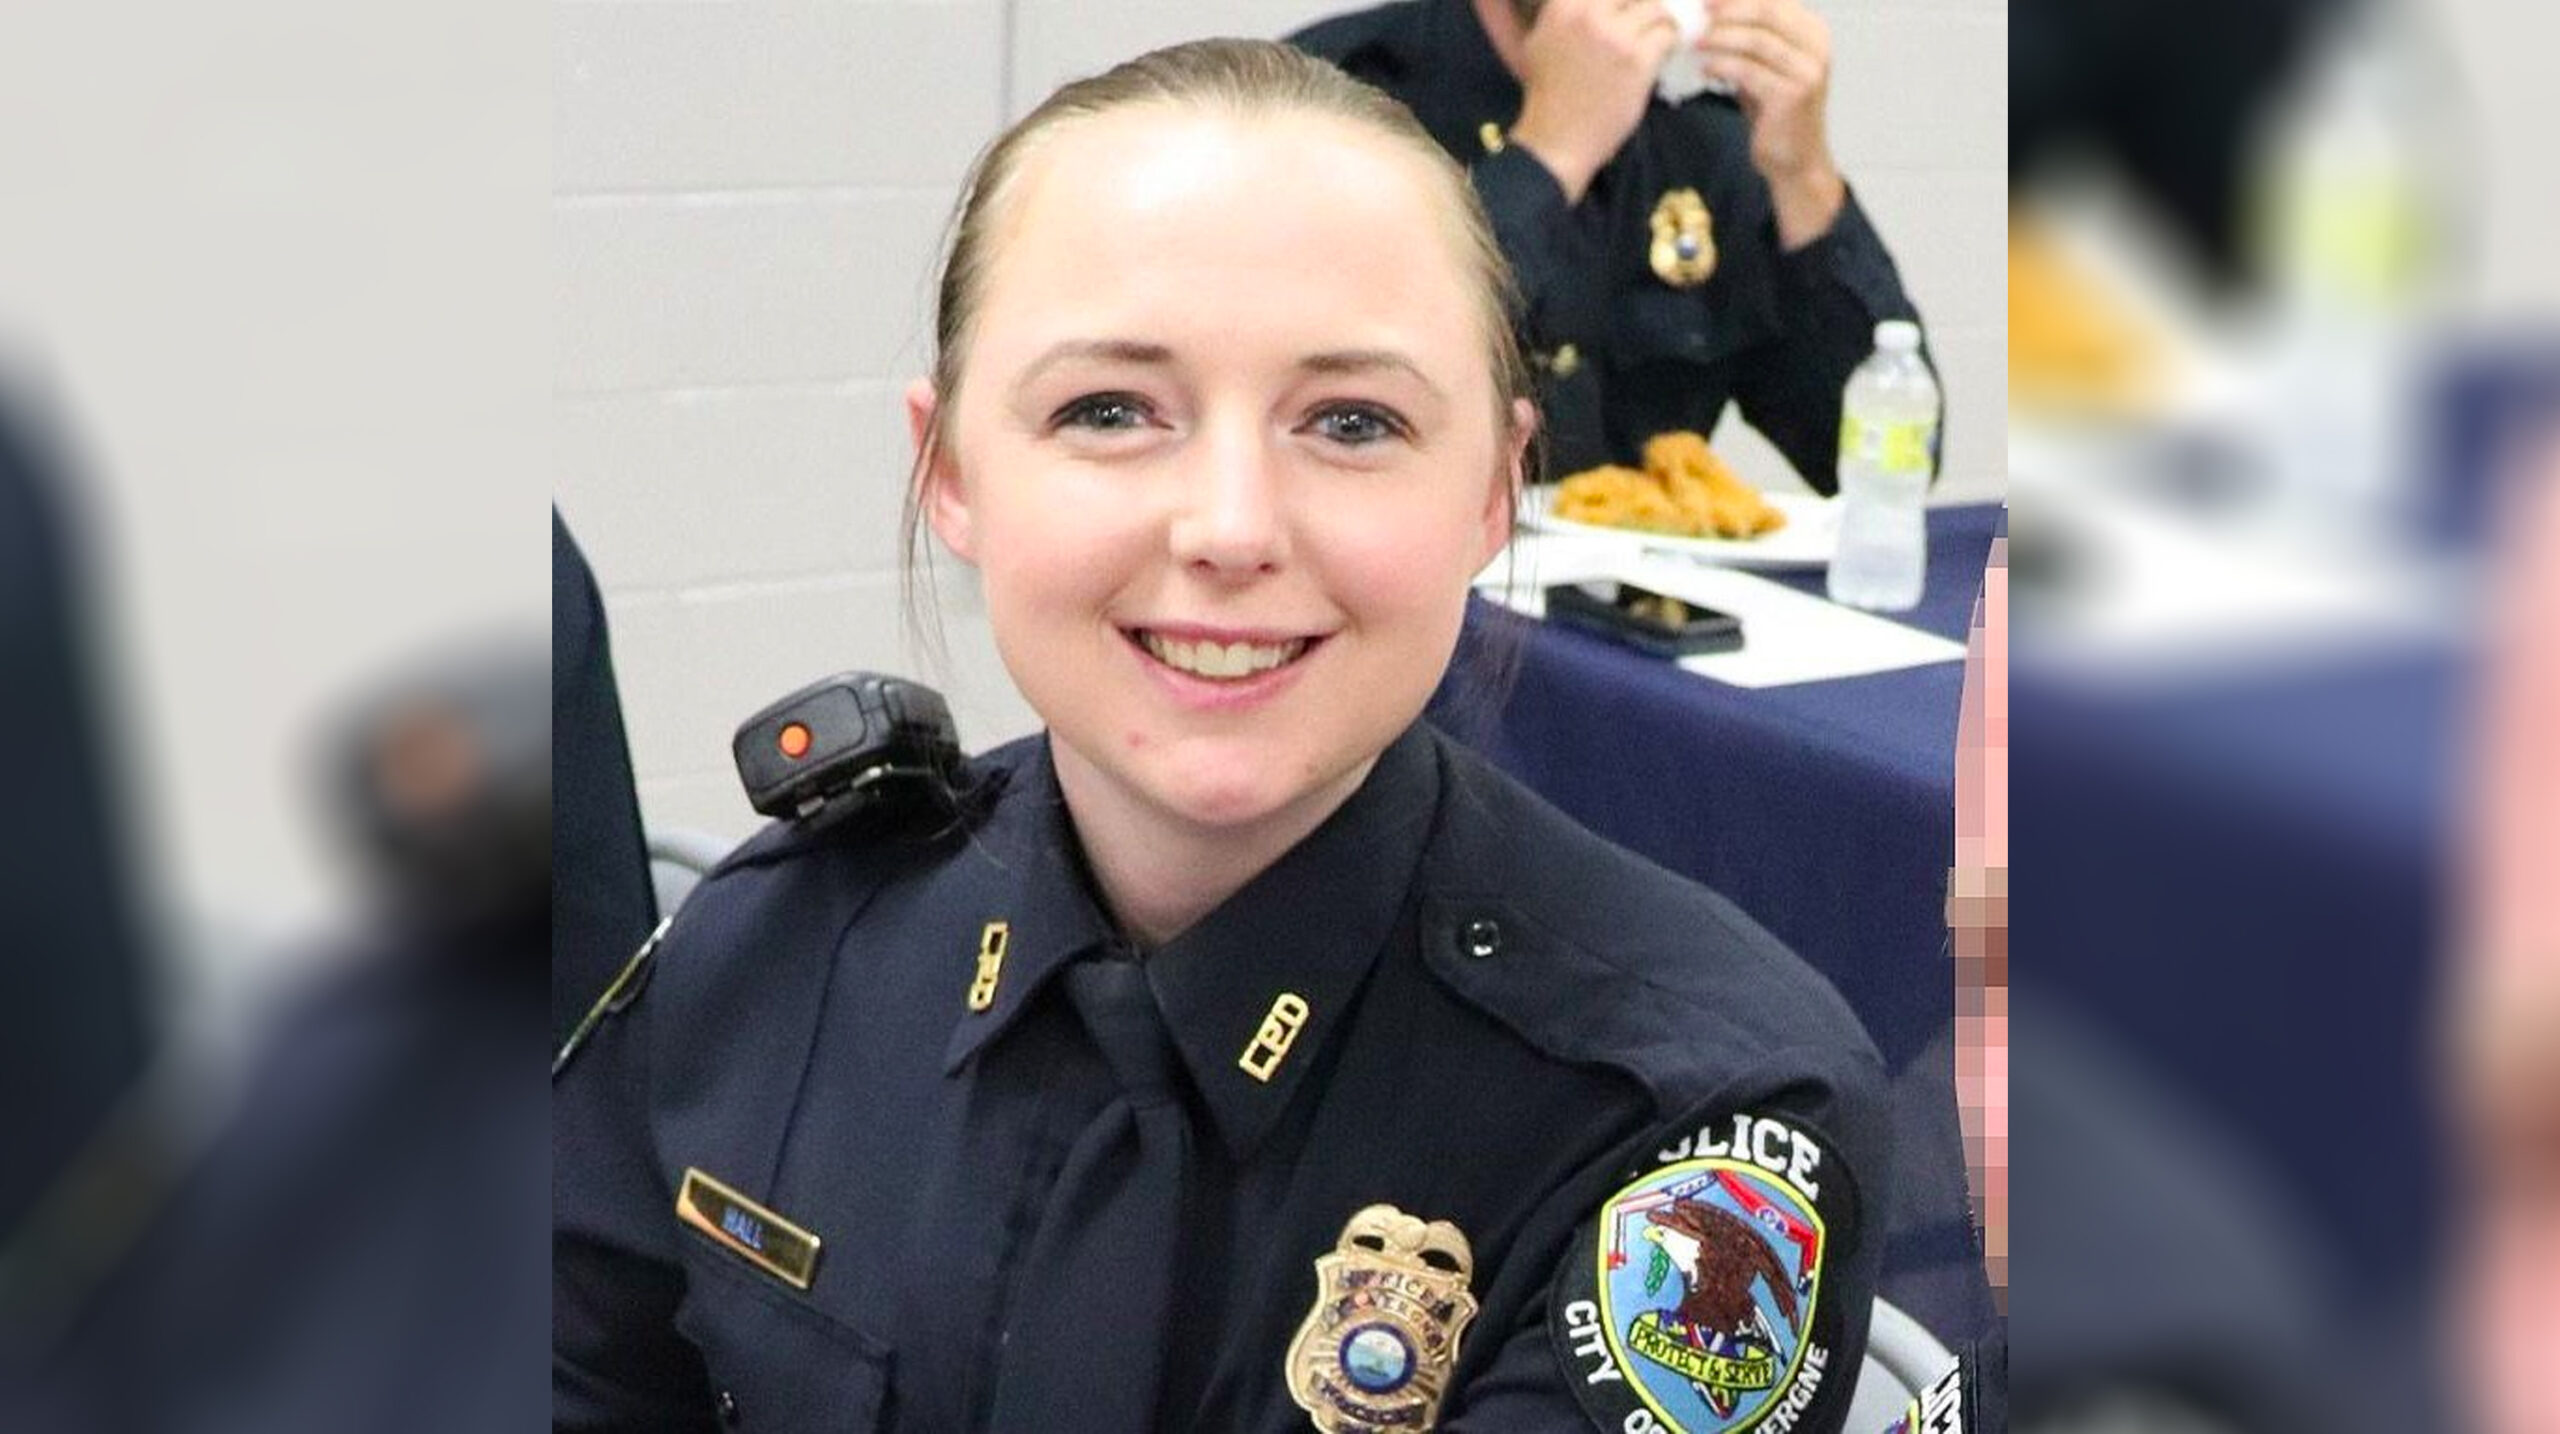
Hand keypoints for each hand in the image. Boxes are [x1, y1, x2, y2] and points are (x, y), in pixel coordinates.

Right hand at [1509, 0, 1681, 203]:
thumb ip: (1564, 9)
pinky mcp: (1638, 60)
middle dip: (1645, 2)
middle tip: (1648, 15)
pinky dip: (1671, 39)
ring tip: (1660, 29)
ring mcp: (1616, 36)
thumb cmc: (1548, 91)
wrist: (1559, 137)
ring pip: (1657, 6)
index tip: (1629, 5)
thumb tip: (1586, 1)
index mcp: (1564, 6)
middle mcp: (1589, 14)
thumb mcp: (1542, 38)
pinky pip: (1668, 33)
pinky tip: (1664, 49)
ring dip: (1662, 18)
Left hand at [1695, 0, 1845, 246]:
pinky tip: (1704, 68)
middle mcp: (1817, 46)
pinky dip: (1722, 66)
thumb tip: (1710, 10)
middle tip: (1695, 12)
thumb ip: (1748, 38)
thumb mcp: (1764, 66)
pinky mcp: (1792, 95)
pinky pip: (1748, 70)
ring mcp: (1808, 70)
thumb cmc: (1774, 111)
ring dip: (1719, 37)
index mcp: (1813, 31)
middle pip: (1766, 11)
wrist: (1794, 160)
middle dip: (1727, 8)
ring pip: (1755, 40)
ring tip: (1693, 41)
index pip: (1773, 0)